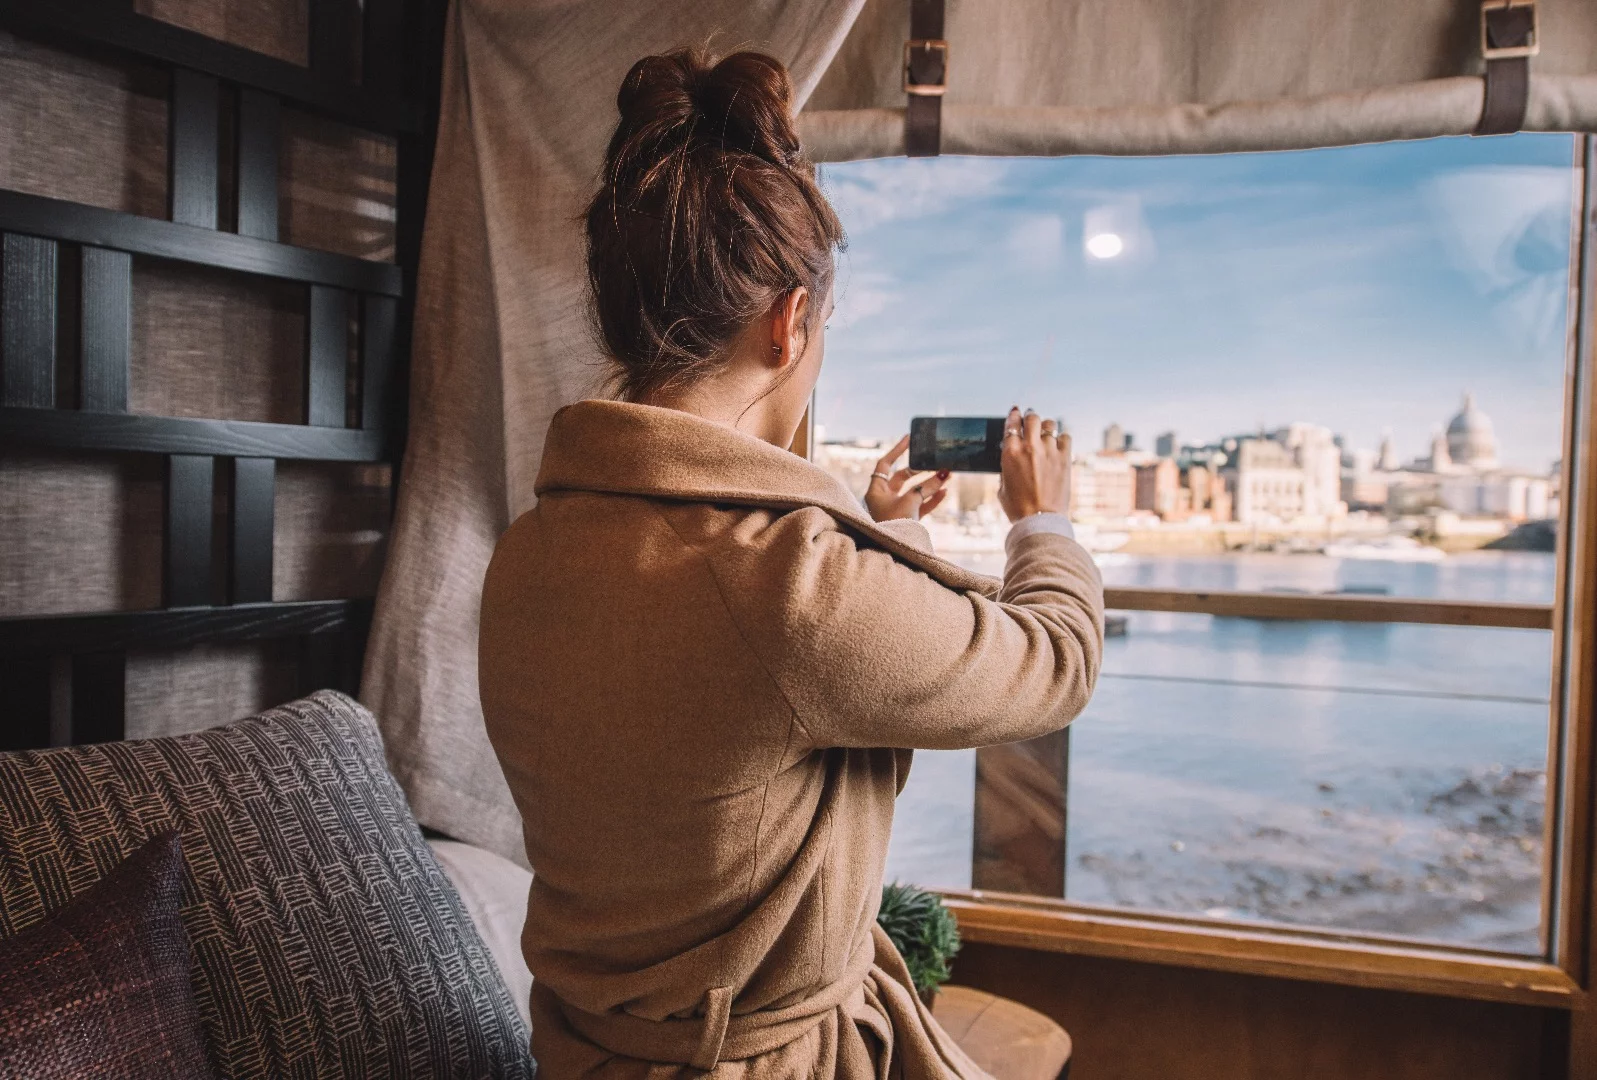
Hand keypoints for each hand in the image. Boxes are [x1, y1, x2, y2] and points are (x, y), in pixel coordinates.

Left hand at [864, 435, 949, 521]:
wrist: (890, 553)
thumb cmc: (892, 525)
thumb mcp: (910, 502)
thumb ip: (926, 488)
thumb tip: (943, 474)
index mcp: (876, 491)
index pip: (885, 464)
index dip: (897, 450)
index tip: (909, 439)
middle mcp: (884, 499)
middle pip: (902, 477)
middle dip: (920, 470)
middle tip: (934, 462)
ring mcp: (896, 509)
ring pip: (914, 492)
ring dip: (930, 484)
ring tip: (947, 474)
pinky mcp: (906, 520)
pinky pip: (920, 505)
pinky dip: (931, 499)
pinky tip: (944, 491)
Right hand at [998, 407, 1070, 521]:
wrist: (1040, 520)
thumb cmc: (1018, 508)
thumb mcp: (1003, 486)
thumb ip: (1007, 468)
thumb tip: (1012, 458)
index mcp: (1010, 452)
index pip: (1012, 423)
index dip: (1014, 415)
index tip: (1016, 412)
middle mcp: (1030, 447)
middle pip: (1032, 418)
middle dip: (1031, 416)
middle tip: (1031, 419)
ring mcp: (1049, 451)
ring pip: (1050, 424)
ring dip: (1046, 427)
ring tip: (1046, 433)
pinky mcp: (1065, 458)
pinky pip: (1066, 437)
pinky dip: (1062, 439)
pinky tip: (1059, 445)